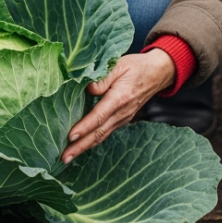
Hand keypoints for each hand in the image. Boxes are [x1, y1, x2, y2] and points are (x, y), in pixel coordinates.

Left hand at [60, 50, 175, 163]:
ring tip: (68, 157)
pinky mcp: (122, 119)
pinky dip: (93, 141)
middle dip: (80, 147)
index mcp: (120, 98)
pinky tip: (81, 145)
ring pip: (101, 136)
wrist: (158, 73)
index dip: (84, 127)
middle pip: (98, 133)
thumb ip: (102, 77)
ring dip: (84, 147)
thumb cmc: (136, 66)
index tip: (70, 137)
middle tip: (63, 158)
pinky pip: (105, 133)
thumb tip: (87, 89)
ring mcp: (123, 118)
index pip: (98, 116)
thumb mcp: (119, 64)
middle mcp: (122, 112)